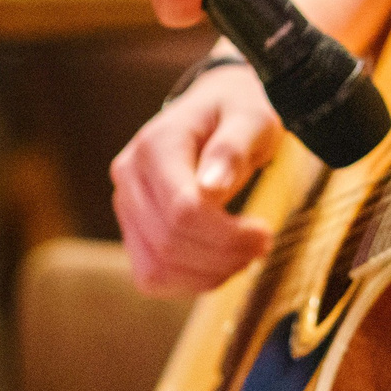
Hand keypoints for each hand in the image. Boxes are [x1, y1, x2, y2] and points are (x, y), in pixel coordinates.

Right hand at [109, 61, 281, 293]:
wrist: (218, 108)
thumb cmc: (239, 112)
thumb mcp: (251, 118)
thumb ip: (233, 148)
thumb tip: (212, 187)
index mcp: (156, 144)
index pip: (182, 210)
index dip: (227, 235)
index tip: (265, 233)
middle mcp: (129, 175)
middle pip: (169, 242)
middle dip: (223, 256)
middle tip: (262, 244)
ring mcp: (125, 204)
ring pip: (156, 267)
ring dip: (208, 275)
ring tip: (244, 255)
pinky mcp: (133, 229)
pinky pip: (152, 275)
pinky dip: (190, 281)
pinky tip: (221, 264)